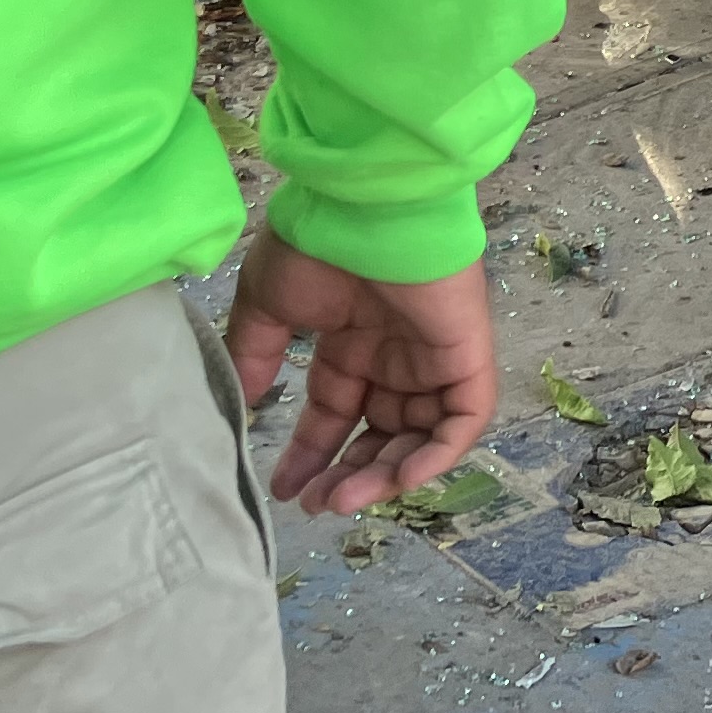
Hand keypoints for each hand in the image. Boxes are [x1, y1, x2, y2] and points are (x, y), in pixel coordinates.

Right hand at [221, 233, 500, 515]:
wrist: (362, 207)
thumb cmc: (315, 246)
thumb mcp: (267, 307)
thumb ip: (256, 356)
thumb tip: (243, 407)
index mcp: (354, 339)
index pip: (339, 410)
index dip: (314, 452)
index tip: (284, 490)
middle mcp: (396, 351)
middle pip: (382, 431)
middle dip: (350, 472)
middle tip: (317, 505)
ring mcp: (434, 353)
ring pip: (422, 434)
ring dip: (386, 474)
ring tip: (342, 499)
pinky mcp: (468, 352)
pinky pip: (465, 417)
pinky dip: (437, 455)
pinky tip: (396, 480)